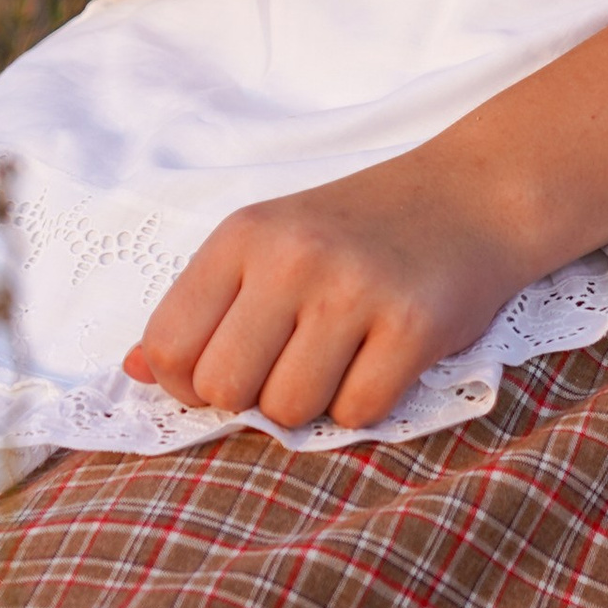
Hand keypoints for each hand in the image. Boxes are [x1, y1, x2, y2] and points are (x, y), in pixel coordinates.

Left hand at [124, 143, 533, 431]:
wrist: (475, 194)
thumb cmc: (363, 229)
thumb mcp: (272, 243)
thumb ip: (205, 307)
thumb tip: (132, 372)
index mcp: (244, 235)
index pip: (168, 346)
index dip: (192, 378)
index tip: (236, 363)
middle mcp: (293, 256)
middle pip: (223, 388)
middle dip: (255, 396)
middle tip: (297, 362)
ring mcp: (355, 288)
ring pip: (288, 410)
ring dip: (315, 403)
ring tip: (345, 356)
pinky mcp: (414, 323)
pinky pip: (357, 414)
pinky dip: (368, 403)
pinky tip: (386, 358)